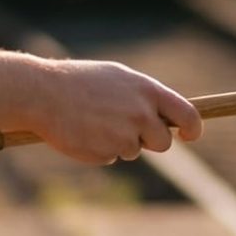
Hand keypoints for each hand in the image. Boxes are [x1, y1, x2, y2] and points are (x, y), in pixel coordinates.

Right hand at [22, 59, 204, 164]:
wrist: (42, 93)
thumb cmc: (78, 82)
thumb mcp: (117, 79)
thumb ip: (143, 96)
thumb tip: (165, 115)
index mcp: (147, 91)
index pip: (188, 114)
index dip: (193, 128)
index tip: (189, 135)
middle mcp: (141, 114)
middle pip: (163, 142)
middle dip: (149, 141)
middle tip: (126, 129)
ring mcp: (125, 136)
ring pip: (134, 151)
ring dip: (119, 143)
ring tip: (94, 122)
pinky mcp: (107, 153)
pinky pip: (111, 157)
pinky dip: (100, 149)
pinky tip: (83, 131)